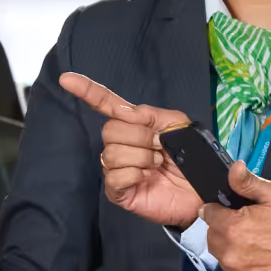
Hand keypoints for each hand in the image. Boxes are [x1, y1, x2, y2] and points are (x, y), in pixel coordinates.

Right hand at [59, 72, 201, 228]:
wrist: (203, 187)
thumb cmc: (190, 156)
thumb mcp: (177, 124)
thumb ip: (150, 114)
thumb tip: (124, 111)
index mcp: (134, 124)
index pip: (106, 104)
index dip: (87, 90)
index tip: (67, 79)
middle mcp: (121, 144)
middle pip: (109, 130)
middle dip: (140, 136)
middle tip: (161, 146)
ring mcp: (118, 168)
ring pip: (112, 153)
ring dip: (142, 157)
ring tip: (158, 163)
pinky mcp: (119, 191)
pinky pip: (114, 177)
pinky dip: (135, 175)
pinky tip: (147, 177)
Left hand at [203, 162, 270, 270]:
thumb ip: (249, 183)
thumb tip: (233, 169)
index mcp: (233, 228)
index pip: (208, 214)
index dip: (220, 209)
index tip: (234, 210)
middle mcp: (230, 255)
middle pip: (214, 237)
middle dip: (226, 229)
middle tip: (252, 226)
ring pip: (224, 258)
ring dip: (234, 250)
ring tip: (261, 245)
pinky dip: (245, 269)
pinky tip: (264, 261)